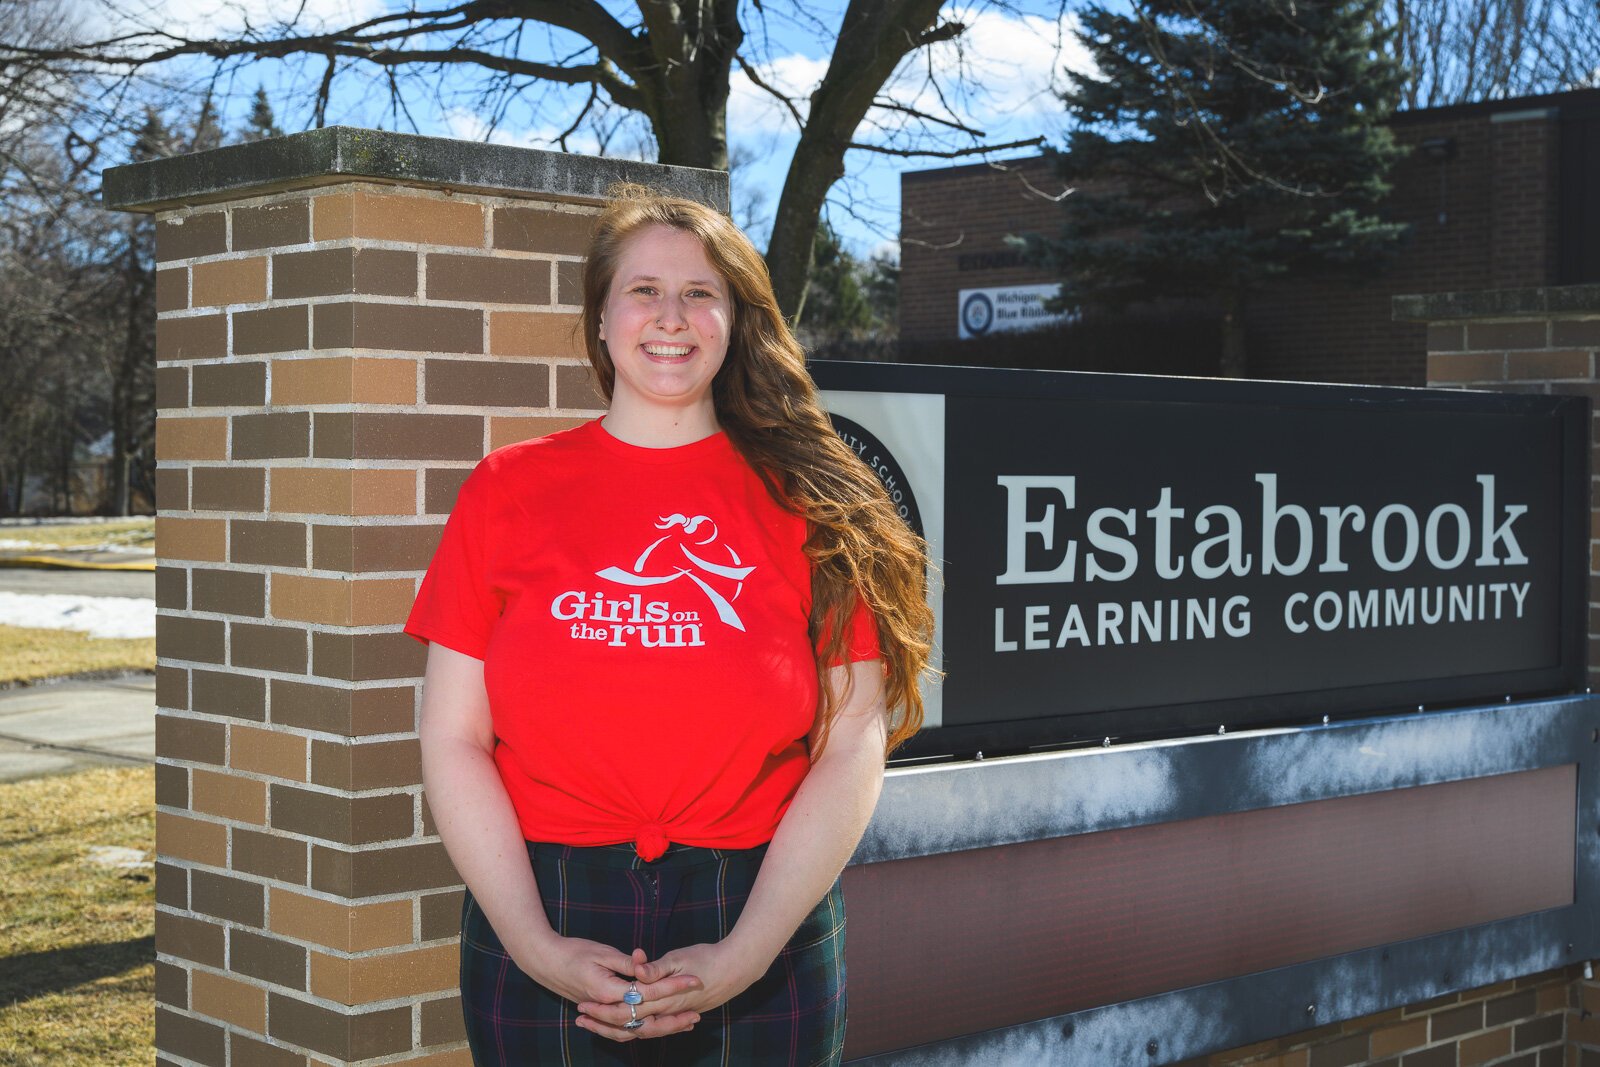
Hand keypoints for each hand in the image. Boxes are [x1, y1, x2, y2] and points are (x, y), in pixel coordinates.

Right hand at [516, 938, 703, 1040]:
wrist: (545, 961)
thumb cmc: (572, 952)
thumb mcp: (602, 952)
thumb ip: (627, 963)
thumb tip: (648, 965)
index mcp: (608, 991)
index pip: (648, 993)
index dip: (672, 986)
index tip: (693, 980)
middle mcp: (607, 1007)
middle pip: (645, 1020)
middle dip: (672, 1019)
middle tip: (696, 1016)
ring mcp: (603, 1013)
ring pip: (635, 1031)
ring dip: (660, 1029)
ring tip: (683, 1026)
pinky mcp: (602, 1013)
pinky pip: (624, 1030)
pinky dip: (643, 1031)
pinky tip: (657, 1028)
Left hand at [578, 941, 768, 1034]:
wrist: (736, 969)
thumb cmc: (707, 959)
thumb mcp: (680, 957)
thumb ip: (656, 967)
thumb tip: (636, 970)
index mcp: (663, 998)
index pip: (627, 1010)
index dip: (603, 1009)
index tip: (583, 1005)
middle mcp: (666, 1012)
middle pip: (628, 1025)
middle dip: (602, 1022)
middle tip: (580, 1017)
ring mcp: (672, 1016)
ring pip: (638, 1031)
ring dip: (614, 1028)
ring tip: (593, 1024)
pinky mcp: (676, 1015)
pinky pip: (651, 1029)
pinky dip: (634, 1030)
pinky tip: (625, 1027)